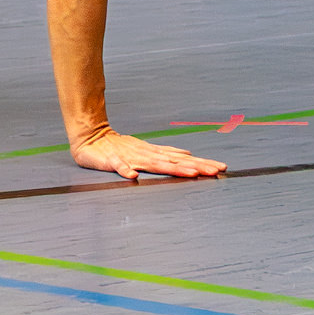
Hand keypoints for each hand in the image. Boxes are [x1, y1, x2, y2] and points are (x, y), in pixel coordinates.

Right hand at [71, 127, 227, 180]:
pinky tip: (133, 177)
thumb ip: (166, 153)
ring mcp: (131, 157)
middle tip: (217, 171)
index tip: (221, 168)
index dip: (202, 163)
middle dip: (197, 166)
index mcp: (156, 153)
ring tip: (192, 174)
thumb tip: (188, 153)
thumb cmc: (120, 146)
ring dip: (174, 168)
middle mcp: (148, 154)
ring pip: (155, 164)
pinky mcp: (112, 161)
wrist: (92, 137)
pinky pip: (119, 167)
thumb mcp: (147, 150)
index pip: (183, 159)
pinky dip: (125, 170)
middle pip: (176, 162)